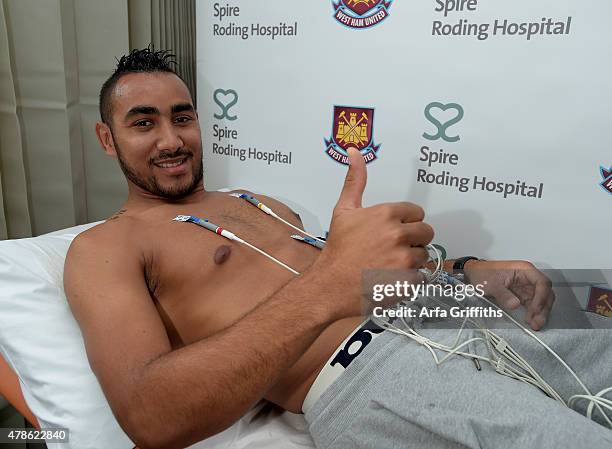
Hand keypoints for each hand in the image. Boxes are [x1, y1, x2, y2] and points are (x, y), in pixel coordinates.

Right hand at [316, 148, 432, 313]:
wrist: (329, 285)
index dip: (406, 222)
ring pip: (424, 255)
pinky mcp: (407, 282)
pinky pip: (420, 277)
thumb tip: (354, 152)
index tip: (391, 232)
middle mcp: (398, 234)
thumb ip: (355, 180)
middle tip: (392, 249)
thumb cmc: (337, 249)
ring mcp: (404, 259)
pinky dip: (408, 280)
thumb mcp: (344, 210)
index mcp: (386, 214)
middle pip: (426, 233)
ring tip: (388, 265)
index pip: (417, 213)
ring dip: (411, 261)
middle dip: (413, 240)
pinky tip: (390, 278)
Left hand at [464, 260, 554, 330]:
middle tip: (537, 321)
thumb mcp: (491, 284)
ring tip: (535, 324)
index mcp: (524, 270)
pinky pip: (532, 304)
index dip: (542, 297)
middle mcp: (528, 278)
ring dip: (540, 312)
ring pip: (541, 300)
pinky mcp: (522, 294)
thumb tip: (515, 305)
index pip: (542, 283)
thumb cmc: (483, 273)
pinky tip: (531, 321)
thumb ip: (503, 294)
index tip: (536, 310)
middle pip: (545, 292)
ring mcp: (526, 286)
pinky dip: (533, 313)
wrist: (474, 274)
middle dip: (543, 308)